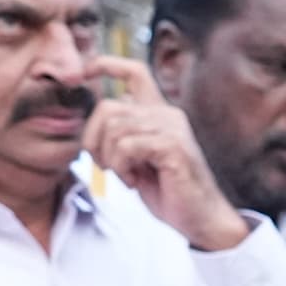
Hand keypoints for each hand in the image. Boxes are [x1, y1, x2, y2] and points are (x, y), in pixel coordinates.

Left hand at [83, 56, 249, 250]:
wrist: (201, 219)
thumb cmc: (170, 192)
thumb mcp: (139, 159)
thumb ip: (125, 134)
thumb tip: (105, 113)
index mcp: (159, 113)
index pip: (134, 72)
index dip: (106, 65)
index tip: (84, 73)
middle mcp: (167, 114)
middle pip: (108, 107)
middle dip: (92, 139)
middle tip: (103, 166)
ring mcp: (171, 128)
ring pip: (114, 128)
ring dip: (109, 159)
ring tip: (124, 177)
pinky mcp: (172, 146)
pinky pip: (126, 146)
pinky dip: (121, 167)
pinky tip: (133, 181)